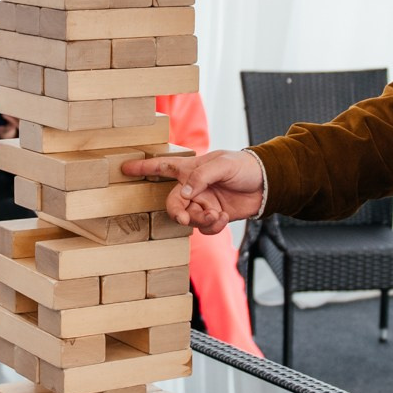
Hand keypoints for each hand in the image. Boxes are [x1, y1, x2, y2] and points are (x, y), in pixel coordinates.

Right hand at [122, 149, 264, 235]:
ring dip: (200, 220)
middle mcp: (193, 187)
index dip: (143, 167)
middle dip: (177, 212)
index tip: (125, 168)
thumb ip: (201, 177)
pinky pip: (204, 228)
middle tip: (183, 218)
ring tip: (217, 215)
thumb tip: (183, 193)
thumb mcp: (223, 164)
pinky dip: (212, 226)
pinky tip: (224, 218)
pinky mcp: (214, 216)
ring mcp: (203, 203)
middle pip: (173, 202)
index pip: (163, 166)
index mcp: (191, 169)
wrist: (267, 184)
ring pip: (188, 218)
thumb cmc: (244, 167)